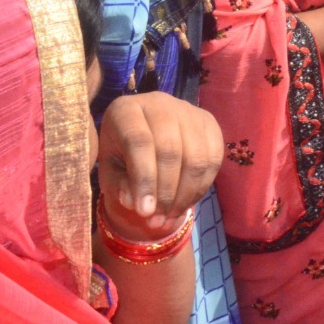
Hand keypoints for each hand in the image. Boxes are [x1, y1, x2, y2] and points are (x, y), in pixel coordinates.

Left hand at [96, 91, 222, 240]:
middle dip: (166, 192)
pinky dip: (201, 187)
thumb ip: (119, 185)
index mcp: (126, 110)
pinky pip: (213, 159)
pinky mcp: (209, 123)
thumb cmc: (120, 156)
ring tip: (169, 218)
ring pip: (196, 157)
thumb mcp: (110, 172)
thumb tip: (136, 201)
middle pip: (170, 150)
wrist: (143, 140)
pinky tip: (185, 202)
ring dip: (184, 195)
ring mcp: (188, 110)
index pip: (140, 142)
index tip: (144, 212)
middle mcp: (159, 102)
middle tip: (156, 221)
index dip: (144, 179)